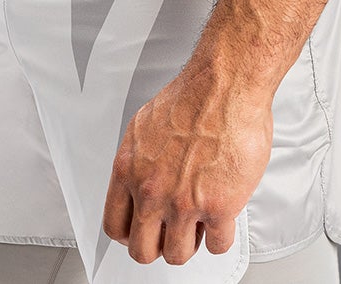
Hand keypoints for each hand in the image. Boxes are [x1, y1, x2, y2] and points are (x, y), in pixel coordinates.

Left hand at [101, 72, 272, 265]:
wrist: (225, 85)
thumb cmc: (192, 95)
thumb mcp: (145, 125)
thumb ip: (140, 160)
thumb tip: (142, 176)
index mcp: (129, 170)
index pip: (115, 226)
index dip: (129, 233)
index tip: (141, 231)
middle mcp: (152, 191)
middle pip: (143, 251)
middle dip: (158, 245)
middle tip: (171, 232)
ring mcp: (184, 203)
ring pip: (178, 254)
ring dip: (190, 242)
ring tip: (198, 223)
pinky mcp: (218, 207)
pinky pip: (217, 245)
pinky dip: (220, 236)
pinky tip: (222, 218)